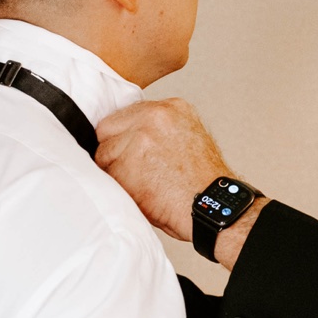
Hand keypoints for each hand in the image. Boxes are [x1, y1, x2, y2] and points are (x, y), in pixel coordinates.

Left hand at [95, 99, 232, 242]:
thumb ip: (157, 132)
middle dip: (115, 153)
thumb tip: (126, 138)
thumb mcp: (186, 142)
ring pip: (104, 155)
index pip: (124, 116)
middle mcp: (156, 115)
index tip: (133, 155)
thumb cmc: (201, 186)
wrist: (214, 209)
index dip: (123, 139)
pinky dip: (118, 189)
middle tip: (138, 173)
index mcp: (172, 108)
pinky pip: (106, 176)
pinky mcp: (129, 160)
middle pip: (107, 130)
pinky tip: (143, 193)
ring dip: (116, 173)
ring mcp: (141, 136)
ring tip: (145, 185)